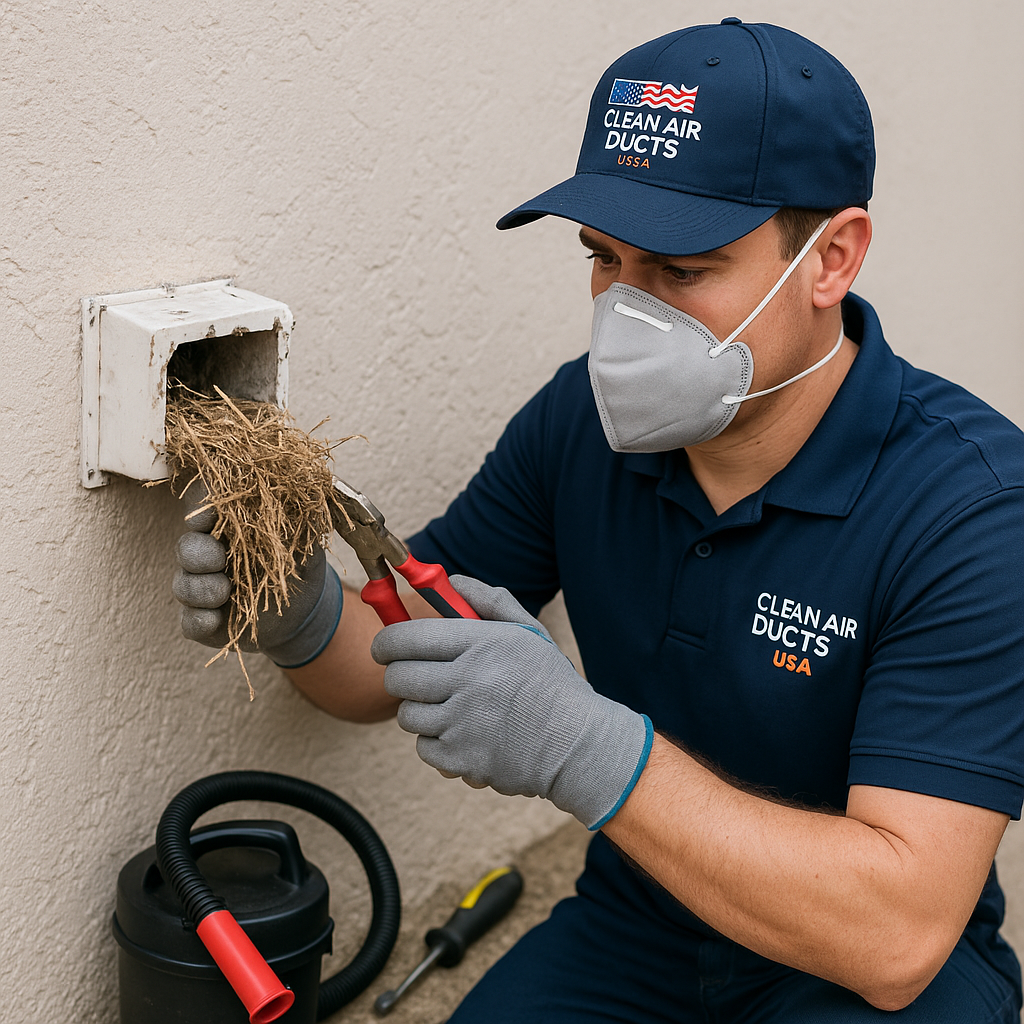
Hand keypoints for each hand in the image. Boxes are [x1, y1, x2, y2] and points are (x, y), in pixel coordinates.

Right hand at [171, 483, 342, 667]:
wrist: (306, 609)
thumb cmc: (300, 561)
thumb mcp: (306, 534)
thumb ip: (298, 511)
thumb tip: (292, 485)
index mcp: (230, 526)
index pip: (204, 504)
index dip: (200, 505)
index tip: (208, 516)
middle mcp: (209, 553)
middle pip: (185, 546)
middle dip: (199, 553)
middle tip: (221, 560)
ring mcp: (203, 587)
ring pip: (183, 584)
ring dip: (202, 589)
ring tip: (227, 593)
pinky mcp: (203, 620)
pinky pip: (188, 622)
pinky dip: (199, 620)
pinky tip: (216, 619)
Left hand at [371, 575, 652, 828]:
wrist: (579, 745)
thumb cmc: (551, 684)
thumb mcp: (528, 633)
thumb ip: (489, 601)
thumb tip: (451, 580)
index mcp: (483, 643)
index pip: (407, 637)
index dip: (386, 642)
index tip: (385, 648)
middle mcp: (469, 679)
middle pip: (398, 677)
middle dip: (401, 677)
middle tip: (418, 679)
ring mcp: (464, 722)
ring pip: (407, 715)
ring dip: (421, 712)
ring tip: (451, 709)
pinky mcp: (462, 758)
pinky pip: (424, 748)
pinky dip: (438, 743)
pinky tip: (465, 735)